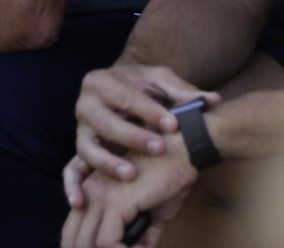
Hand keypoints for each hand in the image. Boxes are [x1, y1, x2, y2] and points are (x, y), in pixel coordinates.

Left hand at [61, 132, 196, 247]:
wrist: (183, 150)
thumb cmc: (171, 176)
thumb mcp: (156, 211)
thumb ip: (144, 233)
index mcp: (94, 191)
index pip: (73, 229)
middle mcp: (90, 191)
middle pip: (73, 239)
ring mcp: (100, 196)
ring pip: (86, 244)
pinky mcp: (114, 201)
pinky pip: (106, 243)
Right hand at [73, 65, 218, 181]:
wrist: (120, 90)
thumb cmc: (142, 86)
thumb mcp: (160, 81)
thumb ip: (183, 91)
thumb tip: (211, 100)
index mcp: (101, 81)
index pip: (126, 97)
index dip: (150, 111)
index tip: (174, 125)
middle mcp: (85, 104)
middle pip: (106, 123)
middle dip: (133, 137)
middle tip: (159, 148)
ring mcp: (80, 129)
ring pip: (87, 148)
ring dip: (108, 163)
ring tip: (132, 175)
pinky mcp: (80, 150)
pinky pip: (72, 170)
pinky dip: (72, 186)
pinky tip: (81, 201)